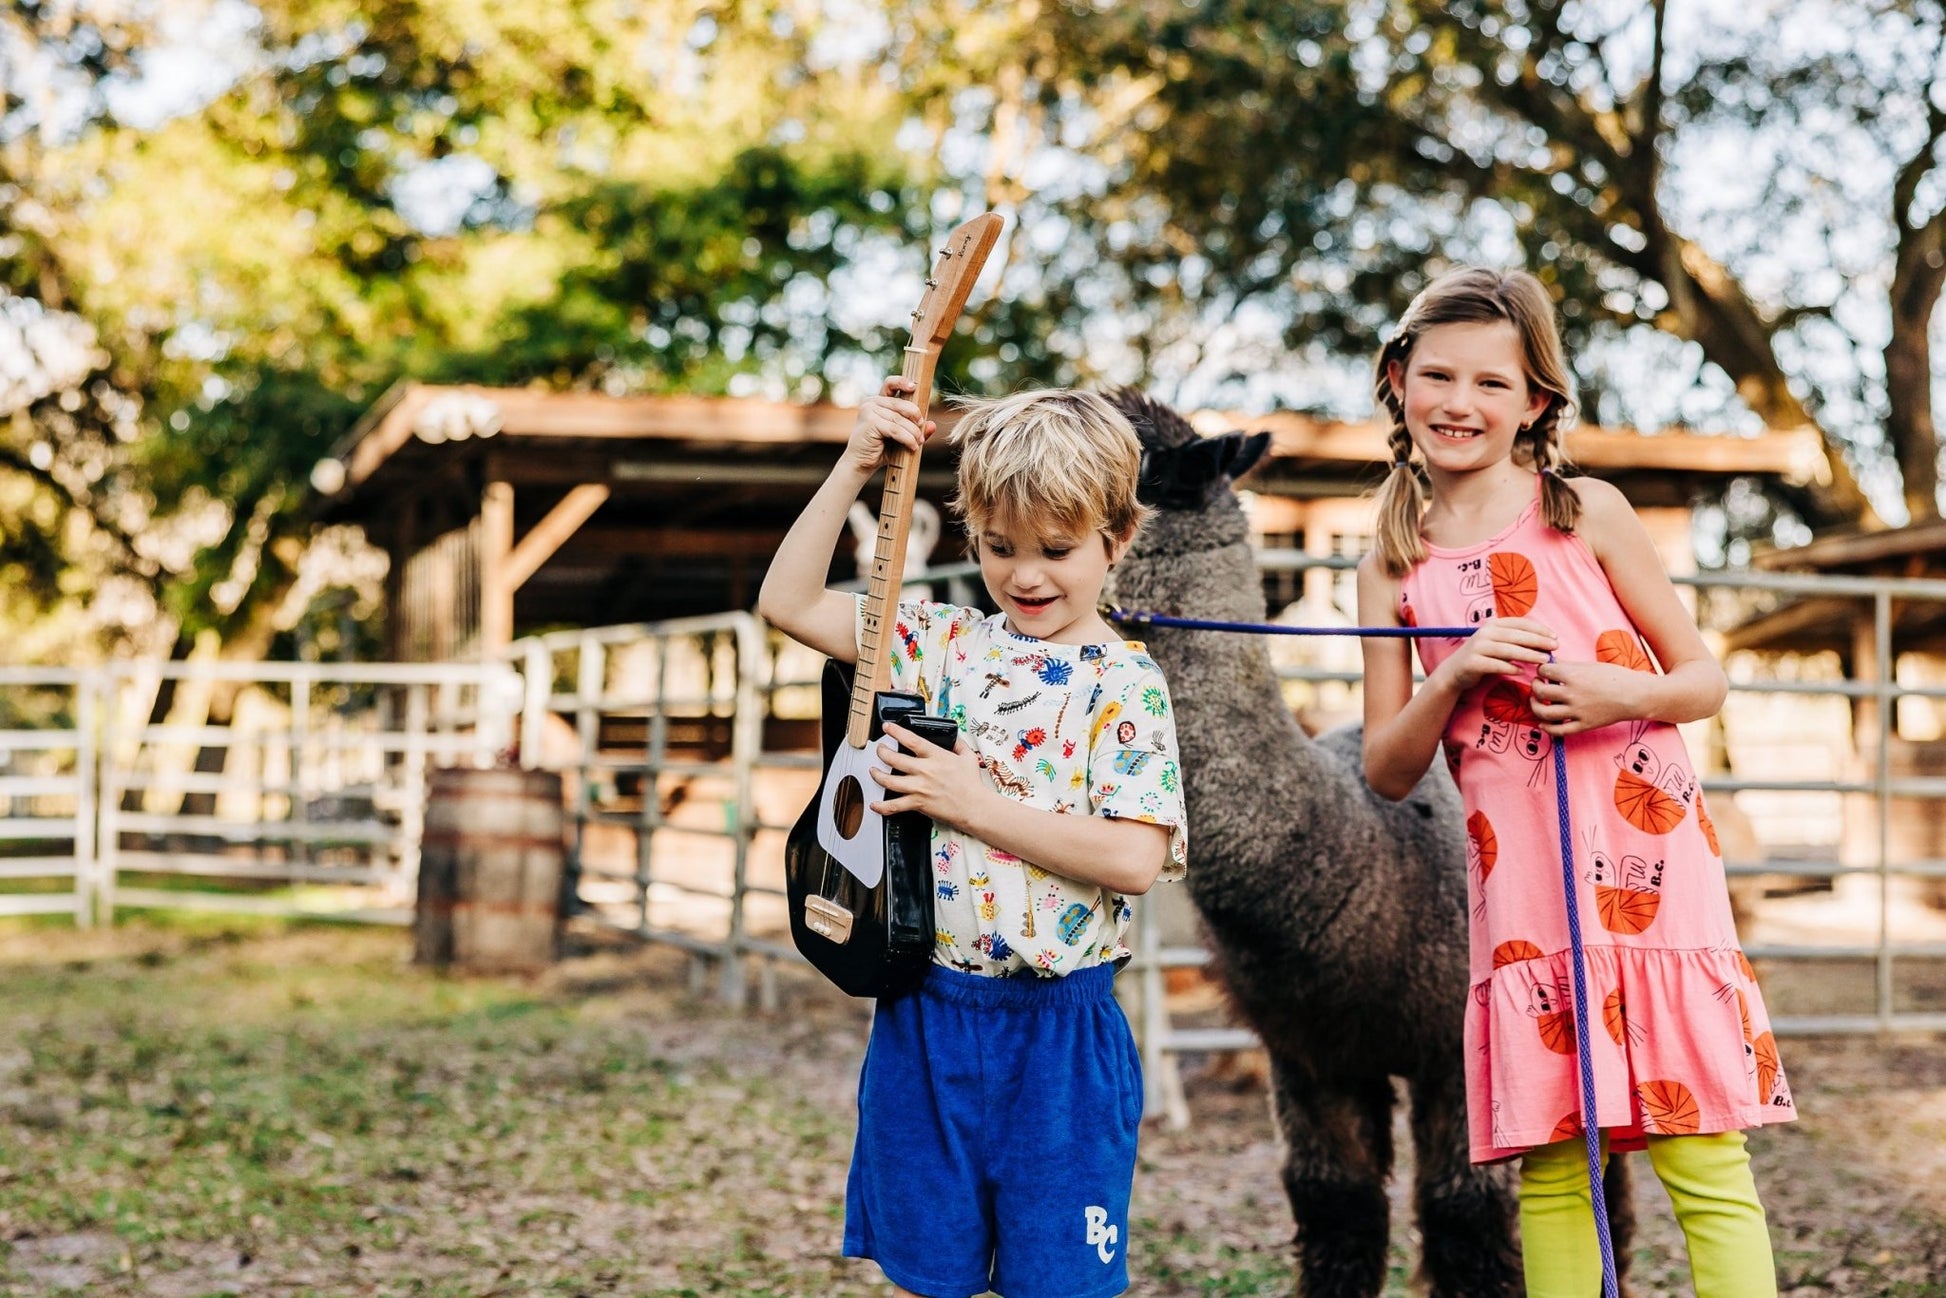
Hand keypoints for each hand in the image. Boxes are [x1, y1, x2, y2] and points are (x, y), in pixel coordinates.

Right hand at [843, 376, 934, 475]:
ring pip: (899, 419)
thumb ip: (915, 429)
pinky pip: (895, 429)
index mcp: (877, 401)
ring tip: (919, 442)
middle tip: (922, 431)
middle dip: (915, 417)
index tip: (914, 387)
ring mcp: (868, 411)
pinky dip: (907, 439)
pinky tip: (913, 447)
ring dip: (913, 432)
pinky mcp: (869, 422)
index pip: (890, 384)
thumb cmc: (880, 449)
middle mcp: (871, 403)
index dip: (902, 382)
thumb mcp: (901, 437)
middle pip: (900, 403)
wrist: (861, 464)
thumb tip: (932, 425)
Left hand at [871, 722, 989, 829]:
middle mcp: (924, 771)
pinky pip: (895, 805)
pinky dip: (882, 806)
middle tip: (880, 750)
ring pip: (889, 781)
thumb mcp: (968, 758)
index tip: (887, 727)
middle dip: (882, 752)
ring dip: (877, 775)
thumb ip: (959, 745)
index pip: (911, 740)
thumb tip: (954, 738)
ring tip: (873, 772)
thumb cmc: (972, 784)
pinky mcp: (918, 803)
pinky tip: (875, 804)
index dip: (896, 731)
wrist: (974, 806)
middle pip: (894, 759)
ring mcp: (919, 788)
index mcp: (935, 757)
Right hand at [1438, 616, 1556, 692]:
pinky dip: (1510, 668)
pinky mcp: (1472, 662)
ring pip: (1508, 650)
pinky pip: (1495, 665)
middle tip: (1554, 648)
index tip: (1554, 637)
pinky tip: (1522, 672)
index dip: (1539, 629)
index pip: (1520, 623)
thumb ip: (1516, 640)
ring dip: (1528, 655)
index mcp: (1493, 625)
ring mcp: (1478, 647)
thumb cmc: (1483, 657)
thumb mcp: (1498, 644)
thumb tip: (1544, 642)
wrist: (1455, 671)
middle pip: (1516, 636)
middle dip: (1538, 641)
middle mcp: (1485, 633)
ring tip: (1544, 660)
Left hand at [1529, 659, 1646, 735]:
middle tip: (1538, 683)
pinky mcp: (1583, 725)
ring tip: (1537, 701)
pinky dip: (1546, 728)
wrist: (1635, 696)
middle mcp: (1572, 694)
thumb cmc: (1614, 677)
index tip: (1544, 671)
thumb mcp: (1590, 666)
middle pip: (1540, 691)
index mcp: (1573, 675)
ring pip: (1543, 712)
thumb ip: (1567, 666)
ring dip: (1535, 705)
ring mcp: (1577, 711)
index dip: (1541, 669)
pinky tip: (1543, 723)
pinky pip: (1558, 730)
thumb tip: (1549, 662)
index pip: (1544, 670)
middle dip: (1535, 686)